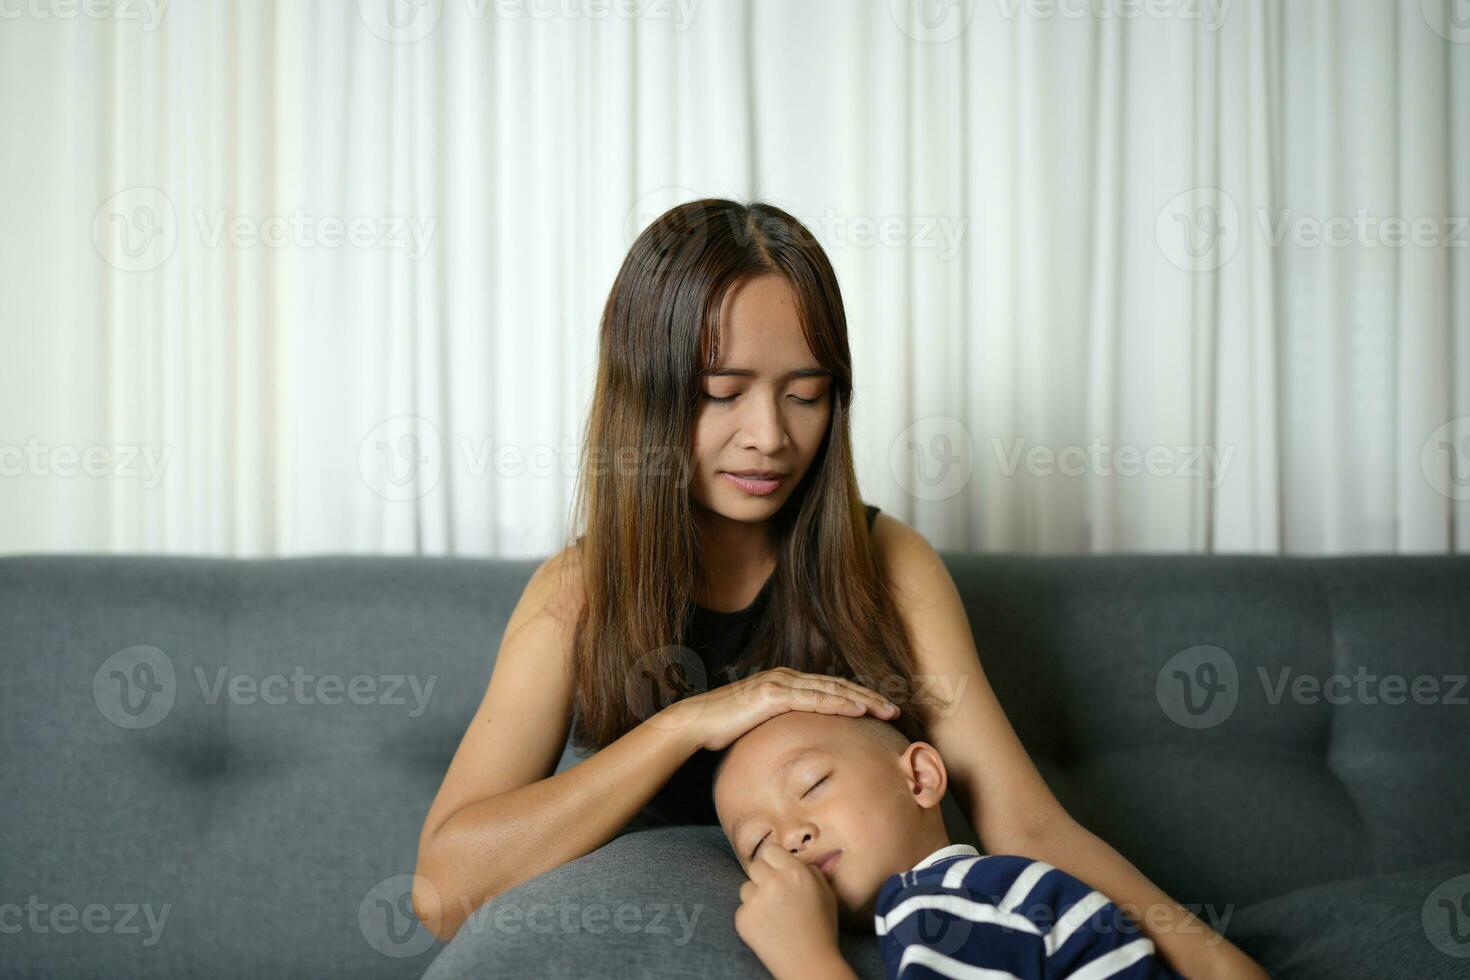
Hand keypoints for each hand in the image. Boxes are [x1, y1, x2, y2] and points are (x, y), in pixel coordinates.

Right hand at [655, 666, 899, 752]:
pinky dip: (838, 701)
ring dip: (861, 698)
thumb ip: (780, 727)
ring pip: (831, 689)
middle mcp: (787, 677)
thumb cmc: (725, 729)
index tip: (878, 710)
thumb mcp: (760, 726)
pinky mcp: (773, 693)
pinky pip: (813, 697)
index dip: (856, 698)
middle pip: (837, 686)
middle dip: (868, 696)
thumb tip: (795, 744)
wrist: (696, 723)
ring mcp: (781, 683)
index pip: (829, 689)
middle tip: (894, 710)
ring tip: (885, 709)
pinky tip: (857, 708)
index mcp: (786, 684)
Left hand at [734, 844, 846, 979]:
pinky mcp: (743, 919)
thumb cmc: (822, 928)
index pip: (771, 851)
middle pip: (756, 866)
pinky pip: (742, 908)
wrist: (810, 965)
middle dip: (763, 877)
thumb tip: (797, 857)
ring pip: (746, 887)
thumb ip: (811, 870)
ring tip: (774, 915)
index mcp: (796, 872)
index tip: (779, 874)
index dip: (775, 862)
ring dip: (756, 897)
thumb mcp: (827, 893)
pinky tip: (767, 929)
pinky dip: (752, 917)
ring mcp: (756, 901)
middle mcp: (774, 882)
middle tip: (776, 896)